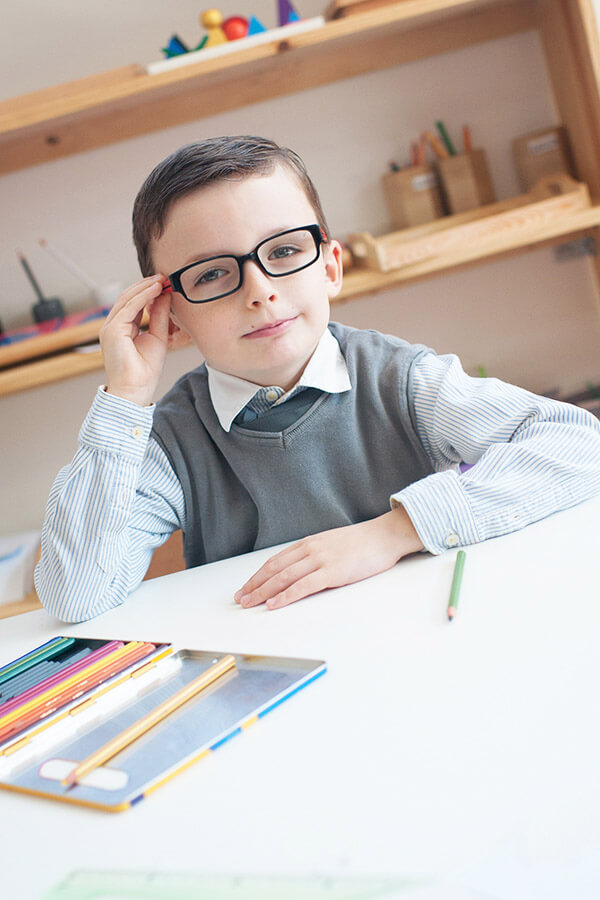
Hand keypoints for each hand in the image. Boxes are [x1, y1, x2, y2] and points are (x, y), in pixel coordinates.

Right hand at [100, 275, 173, 405]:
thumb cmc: (145, 371)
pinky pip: (128, 307)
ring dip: (145, 287)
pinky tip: (155, 289)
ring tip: (161, 280)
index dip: (147, 291)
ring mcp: (110, 328)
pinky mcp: (112, 331)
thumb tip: (164, 296)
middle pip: (127, 298)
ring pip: (126, 299)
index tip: (163, 283)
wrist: (136, 389)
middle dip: (145, 285)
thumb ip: (159, 316)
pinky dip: (143, 296)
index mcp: (121, 329)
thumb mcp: (158, 337)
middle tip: (163, 276)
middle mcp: (112, 327)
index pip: (132, 304)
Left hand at [234, 506, 423, 609]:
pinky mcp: (332, 572)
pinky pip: (303, 586)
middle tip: (240, 599)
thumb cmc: (361, 543)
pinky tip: (274, 604)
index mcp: (308, 543)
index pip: (275, 561)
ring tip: (249, 603)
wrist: (384, 536)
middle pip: (274, 569)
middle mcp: (309, 550)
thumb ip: (315, 554)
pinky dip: (285, 596)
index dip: (258, 575)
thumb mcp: (331, 544)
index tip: (245, 587)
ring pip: (283, 578)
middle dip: (254, 585)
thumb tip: (300, 569)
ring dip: (263, 592)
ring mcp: (320, 560)